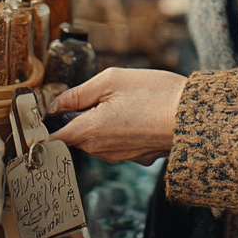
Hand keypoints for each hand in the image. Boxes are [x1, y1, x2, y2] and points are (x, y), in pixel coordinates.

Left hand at [53, 67, 186, 165]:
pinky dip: (118, 130)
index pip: (54, 139)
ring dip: (99, 123)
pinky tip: (135, 114)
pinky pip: (116, 143)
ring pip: (96, 140)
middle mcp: (102, 150)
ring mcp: (119, 156)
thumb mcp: (112, 80)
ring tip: (122, 102)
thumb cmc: (154, 94)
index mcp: (91, 131)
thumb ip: (79, 92)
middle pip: (75, 136)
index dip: (46, 126)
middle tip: (97, 95)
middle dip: (79, 118)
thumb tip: (56, 104)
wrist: (192, 115)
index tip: (45, 115)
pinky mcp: (136, 157)